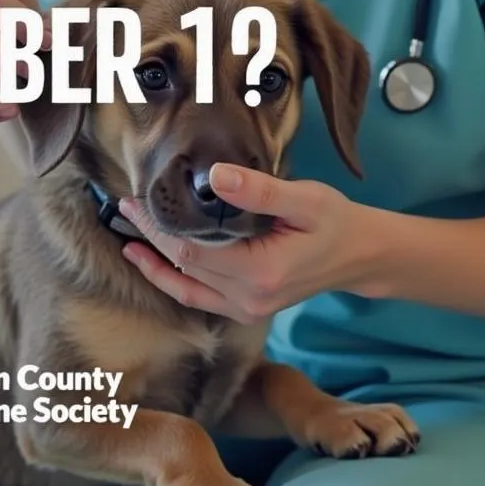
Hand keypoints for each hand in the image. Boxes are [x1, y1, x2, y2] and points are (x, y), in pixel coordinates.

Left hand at [117, 164, 372, 324]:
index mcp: (260, 273)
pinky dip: (172, 280)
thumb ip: (260, 190)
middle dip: (150, 238)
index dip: (158, 227)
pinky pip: (197, 299)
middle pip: (183, 268)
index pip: (191, 250)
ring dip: (154, 263)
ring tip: (127, 235)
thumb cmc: (334, 221)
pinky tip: (151, 261)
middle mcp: (249, 299)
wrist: (359, 255)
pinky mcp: (246, 310)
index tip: (135, 200)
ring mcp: (247, 310)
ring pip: (185, 288)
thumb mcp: (305, 200)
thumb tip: (217, 176)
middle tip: (125, 206)